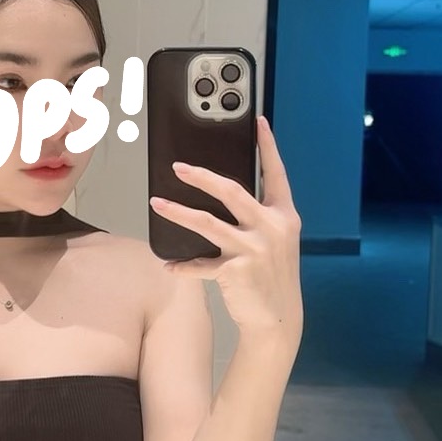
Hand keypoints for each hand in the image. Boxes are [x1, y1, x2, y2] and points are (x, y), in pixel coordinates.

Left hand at [149, 114, 302, 341]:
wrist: (279, 318)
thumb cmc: (273, 276)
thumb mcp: (277, 241)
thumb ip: (260, 217)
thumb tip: (225, 195)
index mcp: (284, 215)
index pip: (276, 174)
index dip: (268, 147)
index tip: (259, 122)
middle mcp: (271, 227)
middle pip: (230, 191)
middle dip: (201, 176)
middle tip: (178, 168)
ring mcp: (253, 249)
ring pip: (206, 223)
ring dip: (177, 212)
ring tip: (156, 204)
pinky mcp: (235, 270)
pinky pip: (200, 264)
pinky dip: (183, 266)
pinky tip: (169, 266)